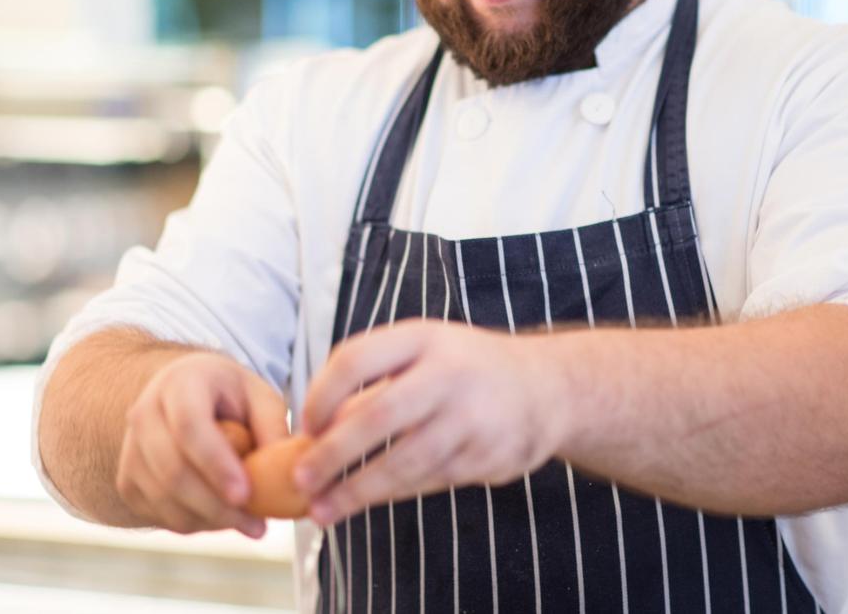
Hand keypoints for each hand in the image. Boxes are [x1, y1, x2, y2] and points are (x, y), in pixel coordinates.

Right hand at [116, 349, 288, 537]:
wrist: (183, 394)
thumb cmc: (229, 394)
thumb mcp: (258, 394)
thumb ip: (272, 426)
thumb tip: (286, 470)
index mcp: (180, 383)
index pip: (189, 426)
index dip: (215, 464)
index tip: (245, 494)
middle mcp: (145, 413)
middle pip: (172, 470)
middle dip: (216, 504)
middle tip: (258, 525)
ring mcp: (131, 449)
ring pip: (163, 498)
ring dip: (209, 520)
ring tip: (251, 525)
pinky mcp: (128, 480)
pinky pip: (158, 514)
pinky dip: (194, 523)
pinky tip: (224, 518)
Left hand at [294, 321, 564, 524]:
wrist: (547, 389)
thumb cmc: (466, 368)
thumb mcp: (425, 350)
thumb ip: (375, 378)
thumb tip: (314, 430)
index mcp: (423, 338)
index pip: (356, 359)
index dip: (321, 395)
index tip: (305, 425)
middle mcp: (448, 373)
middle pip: (376, 416)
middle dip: (332, 454)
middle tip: (300, 480)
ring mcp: (471, 418)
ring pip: (402, 462)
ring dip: (357, 491)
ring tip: (322, 510)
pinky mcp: (486, 457)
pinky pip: (428, 482)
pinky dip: (392, 494)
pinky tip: (365, 501)